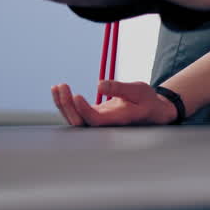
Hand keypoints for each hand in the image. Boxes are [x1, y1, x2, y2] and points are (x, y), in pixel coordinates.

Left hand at [51, 80, 178, 126]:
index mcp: (119, 120)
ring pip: (74, 119)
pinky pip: (75, 113)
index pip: (96, 120)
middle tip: (61, 86)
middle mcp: (105, 125)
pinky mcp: (93, 116)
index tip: (76, 95)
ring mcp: (98, 121)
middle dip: (67, 106)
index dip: (83, 111)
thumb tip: (99, 84)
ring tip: (57, 87)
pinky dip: (65, 103)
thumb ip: (120, 88)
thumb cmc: (147, 101)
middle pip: (80, 122)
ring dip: (62, 104)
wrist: (151, 111)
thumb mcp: (139, 90)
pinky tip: (59, 89)